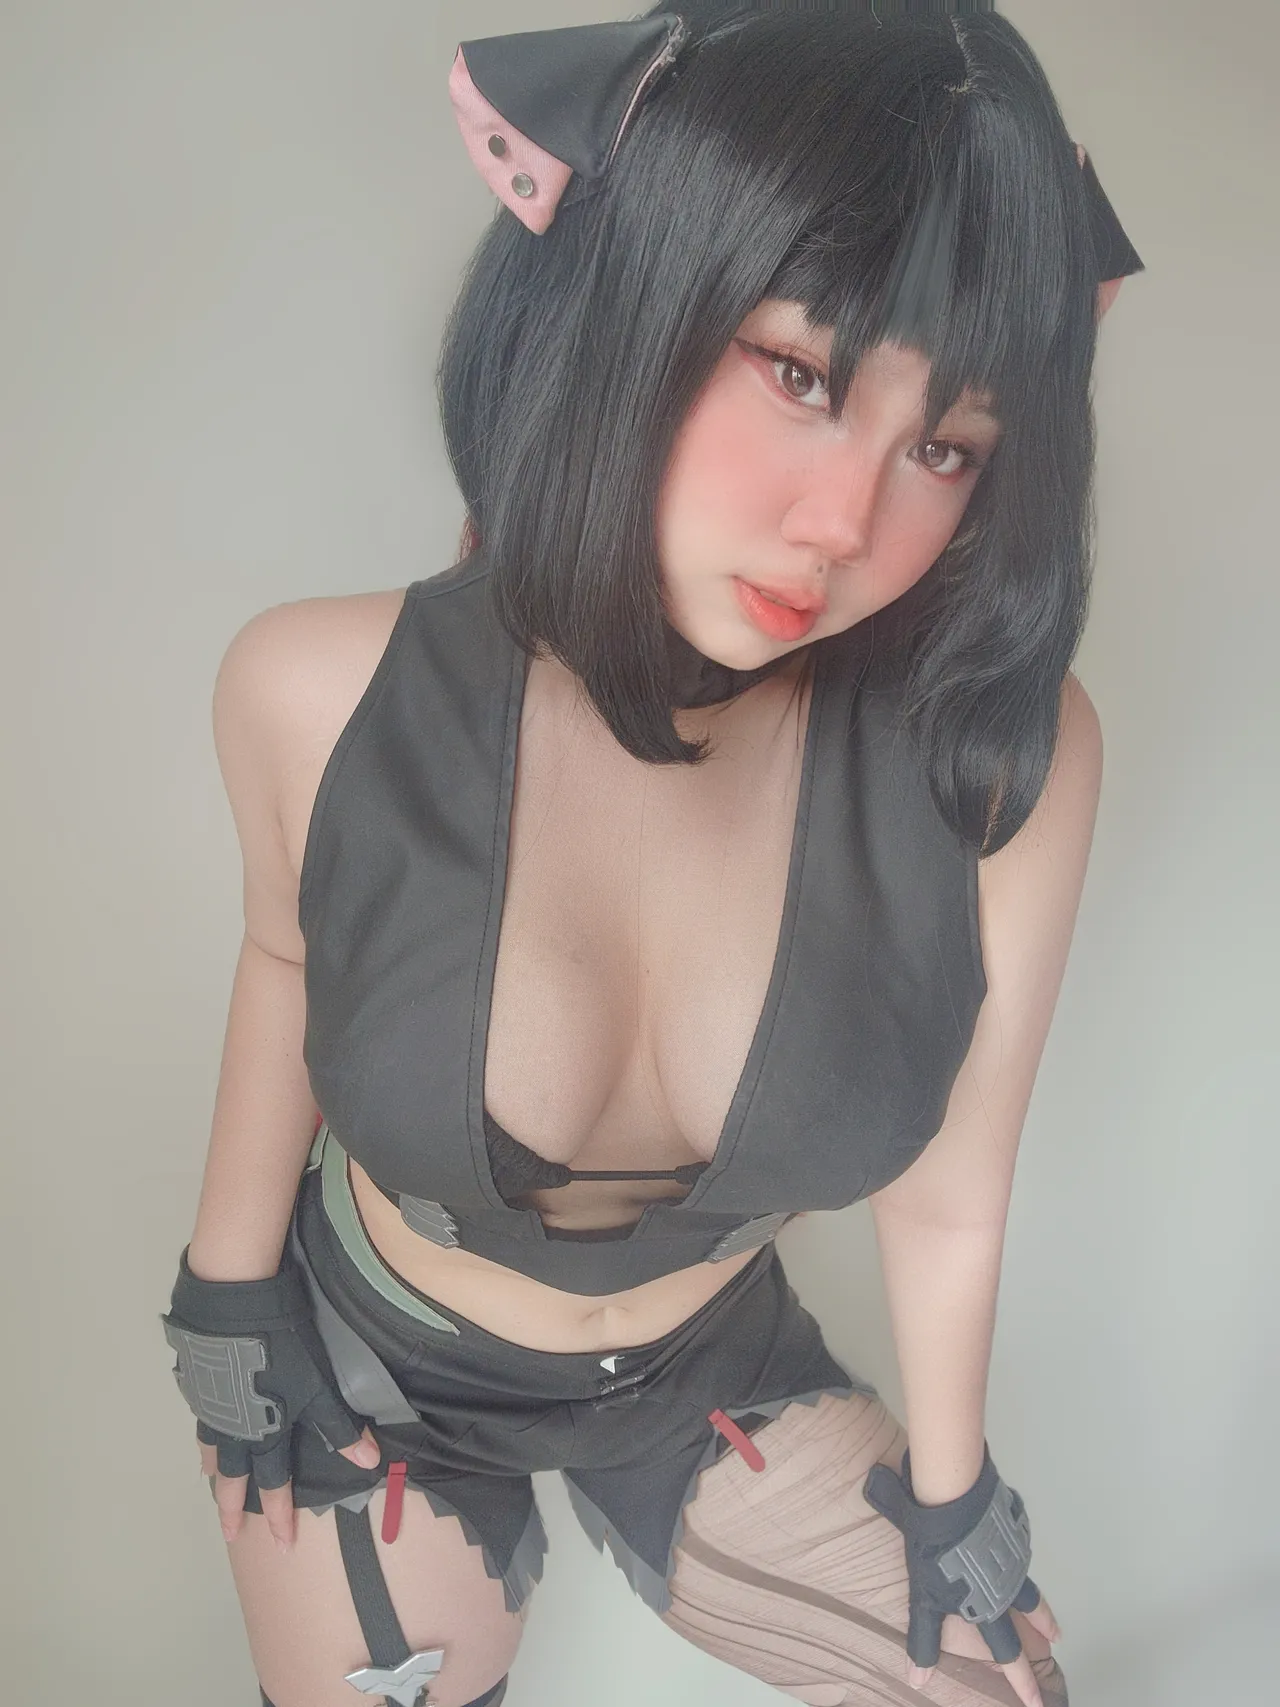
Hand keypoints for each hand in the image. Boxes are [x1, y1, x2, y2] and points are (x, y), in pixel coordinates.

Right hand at [163, 1246, 382, 1550]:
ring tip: (212, 1487)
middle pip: (232, 1478)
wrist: (234, 1308)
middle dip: (233, 1509)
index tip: (282, 1544)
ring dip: (215, 1473)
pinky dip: (204, 1436)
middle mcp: (234, 1429)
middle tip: (230, 1536)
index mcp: (265, 1433)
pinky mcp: (198, 1383)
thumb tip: (369, 1462)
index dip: (280, 1515)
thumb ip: (339, 1426)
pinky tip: (205, 1431)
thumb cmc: (282, 1348)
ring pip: (212, 1450)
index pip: (274, 1484)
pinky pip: (201, 1421)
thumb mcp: (318, 1387)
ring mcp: (212, 1407)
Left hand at [864, 1443, 1060, 1706]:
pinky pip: (1019, 1545)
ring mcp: (1013, 1555)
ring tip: (1051, 1623)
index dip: (1020, 1681)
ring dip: (1040, 1607)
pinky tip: (1015, 1546)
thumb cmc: (935, 1550)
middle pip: (1028, 1617)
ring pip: (1030, 1586)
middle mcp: (1006, 1586)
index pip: (1006, 1652)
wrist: (953, 1496)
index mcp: (987, 1606)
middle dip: (1040, 1637)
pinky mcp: (1013, 1526)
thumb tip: (916, 1683)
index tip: (1036, 1704)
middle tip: (1055, 1649)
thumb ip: (923, 1640)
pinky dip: (1020, 1553)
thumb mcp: (924, 1599)